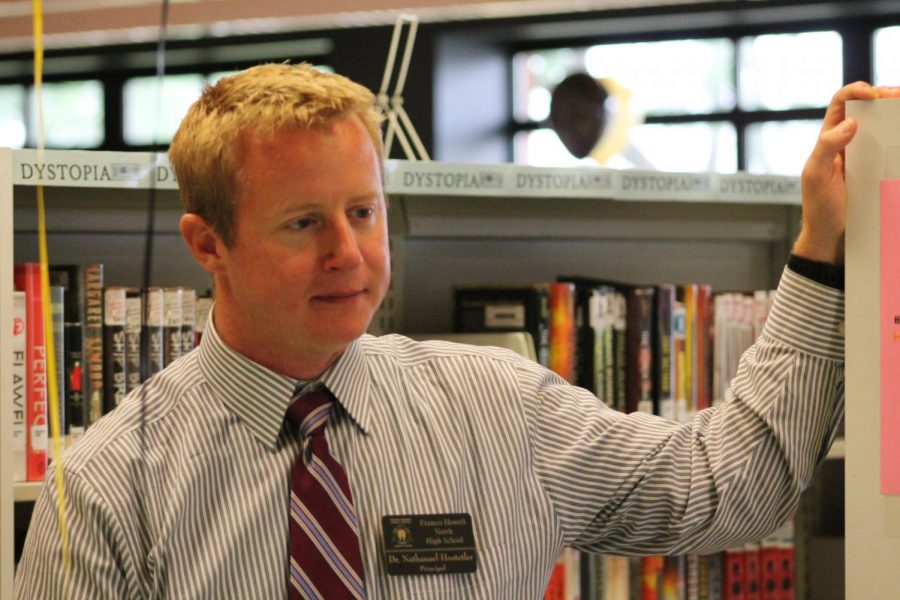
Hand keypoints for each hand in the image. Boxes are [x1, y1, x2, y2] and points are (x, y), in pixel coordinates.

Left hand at [793, 82, 899, 263]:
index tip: (875, 95)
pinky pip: (890, 145)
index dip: (857, 90)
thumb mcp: (815, 175)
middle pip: (867, 107)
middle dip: (885, 95)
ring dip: (897, 113)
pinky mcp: (876, 166)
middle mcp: (846, 140)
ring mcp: (862, 153)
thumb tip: (850, 123)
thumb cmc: (818, 205)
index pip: (841, 102)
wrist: (829, 234)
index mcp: (828, 137)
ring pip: (882, 124)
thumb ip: (827, 147)